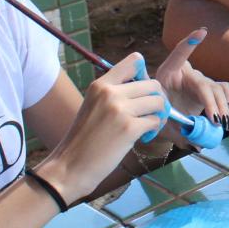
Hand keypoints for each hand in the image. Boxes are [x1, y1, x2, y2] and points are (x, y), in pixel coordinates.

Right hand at [40, 53, 168, 200]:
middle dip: (157, 100)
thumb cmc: (84, 139)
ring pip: (158, 102)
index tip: (141, 93)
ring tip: (146, 127)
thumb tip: (147, 88)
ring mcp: (120, 110)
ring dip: (158, 116)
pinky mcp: (129, 128)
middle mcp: (111, 92)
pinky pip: (156, 121)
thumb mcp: (94, 106)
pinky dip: (153, 131)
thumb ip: (115, 94)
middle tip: (149, 115)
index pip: (135, 60)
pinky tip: (141, 138)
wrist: (70, 167)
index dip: (145, 75)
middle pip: (153, 84)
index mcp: (101, 84)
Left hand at [153, 28, 228, 128]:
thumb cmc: (158, 117)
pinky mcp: (209, 87)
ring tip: (221, 123)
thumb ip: (178, 134)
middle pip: (203, 83)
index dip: (189, 43)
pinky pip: (224, 90)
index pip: (178, 56)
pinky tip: (225, 116)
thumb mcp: (162, 125)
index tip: (203, 32)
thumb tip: (197, 145)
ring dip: (221, 106)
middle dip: (210, 102)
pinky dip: (228, 102)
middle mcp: (185, 73)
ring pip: (216, 88)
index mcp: (167, 75)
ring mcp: (199, 79)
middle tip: (215, 120)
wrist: (161, 117)